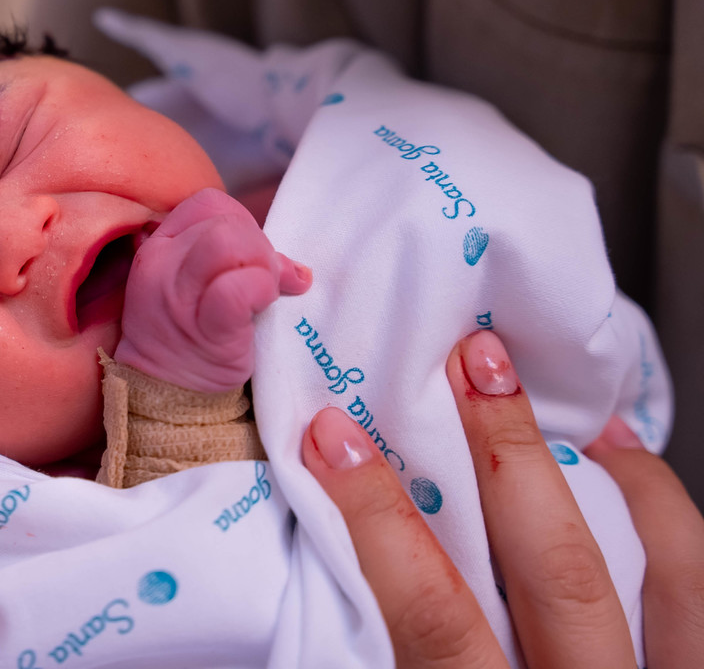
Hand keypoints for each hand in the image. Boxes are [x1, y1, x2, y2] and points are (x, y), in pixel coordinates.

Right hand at [114, 187, 310, 390]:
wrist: (168, 399)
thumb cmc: (192, 339)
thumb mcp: (198, 287)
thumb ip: (239, 262)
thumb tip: (295, 270)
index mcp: (159, 246)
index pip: (209, 204)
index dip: (243, 224)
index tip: (252, 260)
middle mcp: (161, 263)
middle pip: (226, 222)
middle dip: (259, 248)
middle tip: (267, 283)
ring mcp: (177, 295)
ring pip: (228, 242)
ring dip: (262, 266)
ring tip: (264, 295)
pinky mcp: (204, 327)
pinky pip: (237, 289)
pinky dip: (261, 290)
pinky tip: (263, 308)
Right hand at [301, 330, 703, 667]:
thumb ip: (378, 658)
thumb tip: (334, 576)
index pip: (433, 615)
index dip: (379, 520)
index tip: (332, 440)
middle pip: (556, 570)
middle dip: (509, 452)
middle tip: (473, 362)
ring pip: (674, 579)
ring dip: (627, 482)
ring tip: (587, 419)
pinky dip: (677, 532)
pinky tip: (643, 491)